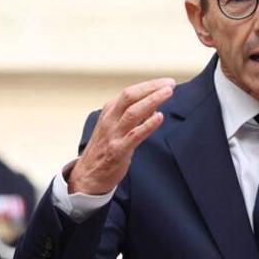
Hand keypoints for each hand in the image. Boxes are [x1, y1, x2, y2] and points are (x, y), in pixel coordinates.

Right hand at [68, 78, 175, 194]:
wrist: (88, 176)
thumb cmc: (104, 150)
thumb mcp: (114, 127)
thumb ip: (131, 116)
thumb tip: (154, 105)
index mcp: (109, 112)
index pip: (130, 92)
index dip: (149, 85)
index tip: (166, 82)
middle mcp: (110, 120)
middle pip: (130, 96)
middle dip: (151, 88)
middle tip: (170, 84)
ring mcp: (113, 134)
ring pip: (133, 112)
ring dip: (152, 100)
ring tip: (167, 93)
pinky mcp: (117, 150)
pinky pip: (134, 135)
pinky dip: (148, 124)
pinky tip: (159, 117)